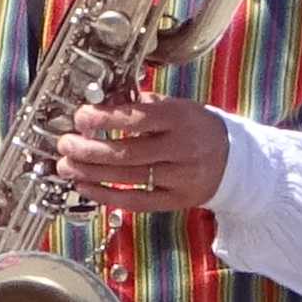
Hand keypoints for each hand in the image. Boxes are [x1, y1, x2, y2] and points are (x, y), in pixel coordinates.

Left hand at [52, 94, 230, 213]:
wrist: (236, 161)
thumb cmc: (196, 128)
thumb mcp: (177, 107)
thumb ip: (142, 104)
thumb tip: (102, 100)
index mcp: (180, 118)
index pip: (138, 118)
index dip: (105, 118)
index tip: (80, 117)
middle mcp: (182, 148)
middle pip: (128, 152)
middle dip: (89, 149)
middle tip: (65, 145)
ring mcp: (181, 177)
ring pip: (128, 177)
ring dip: (90, 173)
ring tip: (66, 166)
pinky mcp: (177, 200)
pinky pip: (137, 201)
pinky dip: (107, 196)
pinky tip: (85, 187)